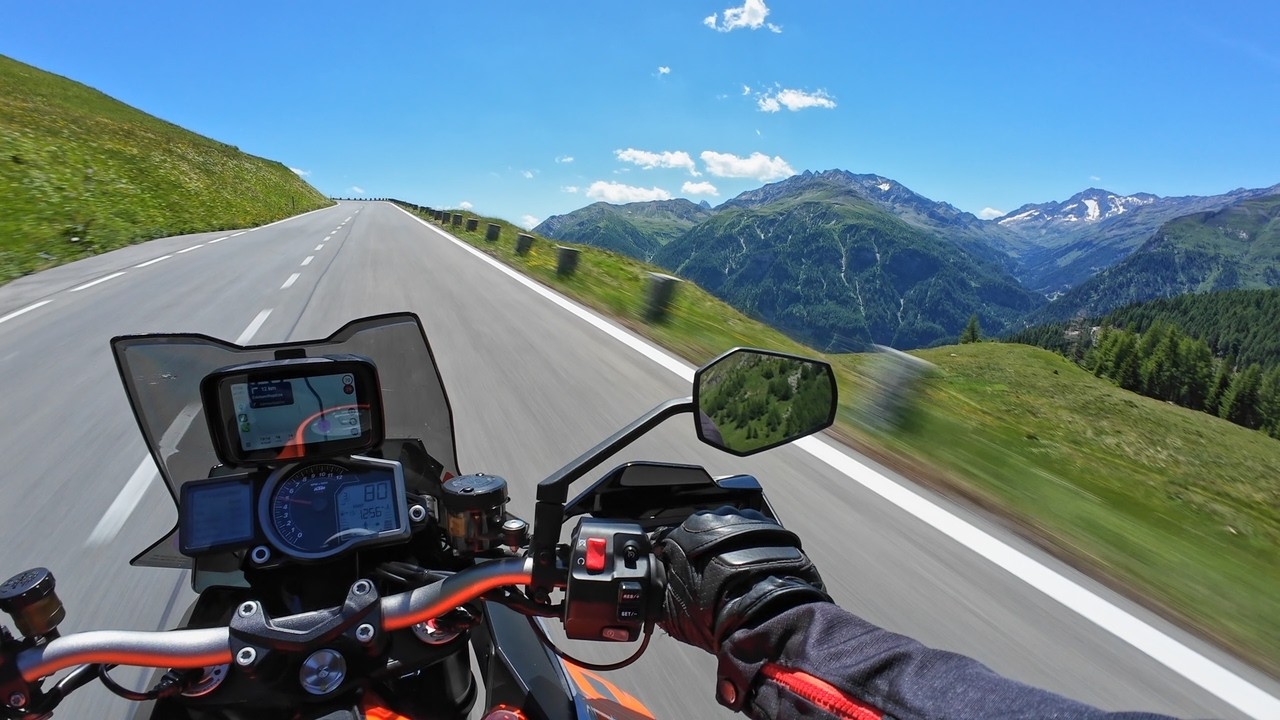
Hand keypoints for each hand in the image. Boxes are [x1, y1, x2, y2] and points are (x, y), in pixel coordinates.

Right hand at [654, 507, 829, 653]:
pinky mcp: (773, 529)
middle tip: (710, 581)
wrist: (763, 617)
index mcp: (684, 531)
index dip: (672, 561)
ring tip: (736, 580)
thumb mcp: (670, 611)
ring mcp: (746, 521)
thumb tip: (657, 590)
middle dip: (704, 554)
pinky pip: (759, 537)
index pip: (669, 540)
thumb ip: (660, 590)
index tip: (677, 576)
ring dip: (732, 550)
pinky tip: (756, 575)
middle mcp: (715, 518)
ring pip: (732, 533)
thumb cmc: (716, 612)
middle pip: (703, 533)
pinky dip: (756, 552)